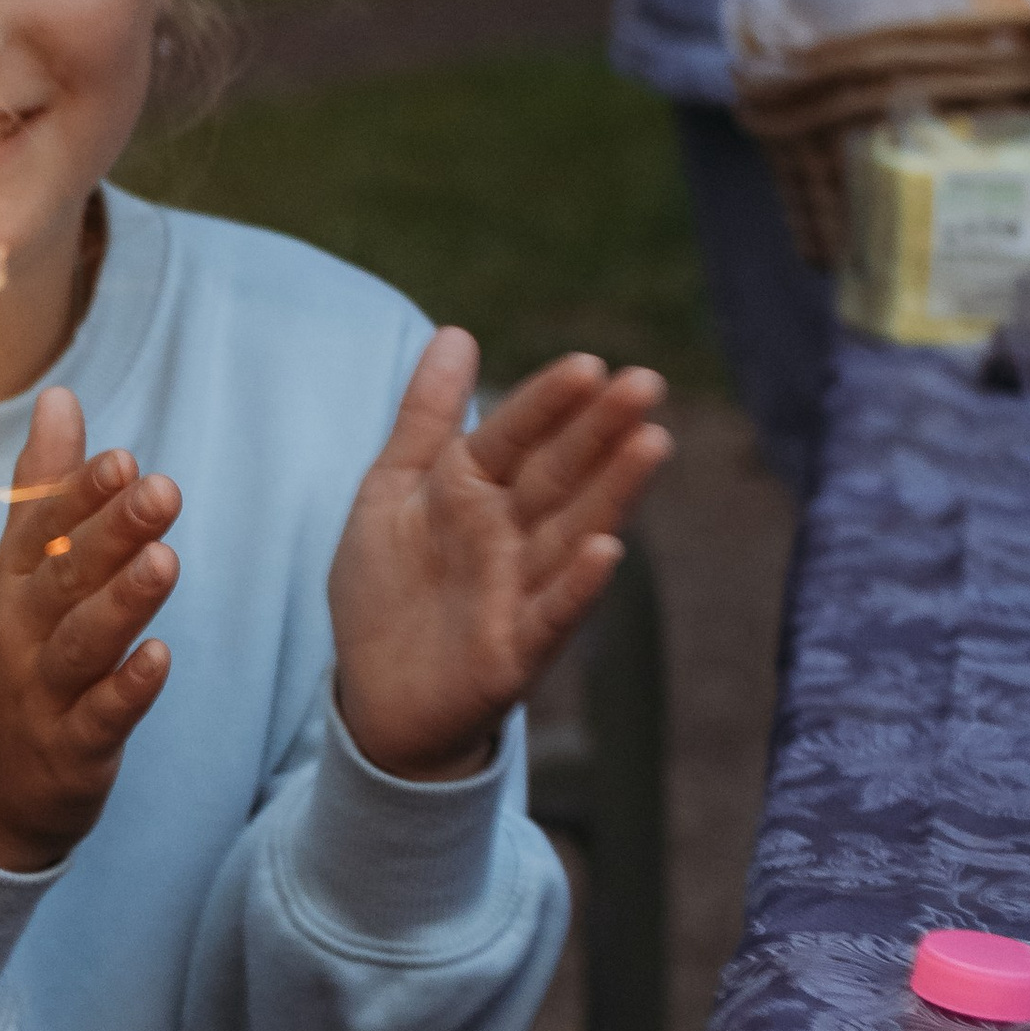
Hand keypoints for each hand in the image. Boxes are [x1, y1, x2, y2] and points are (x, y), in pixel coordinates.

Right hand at [0, 390, 177, 872]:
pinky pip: (98, 719)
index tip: (121, 459)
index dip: (79, 496)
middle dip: (111, 533)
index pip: (41, 531)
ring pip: (81, 644)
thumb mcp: (17, 575)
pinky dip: (126, 690)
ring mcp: (42, 695)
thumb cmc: (13, 666)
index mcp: (11, 587)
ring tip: (165, 562)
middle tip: (160, 490)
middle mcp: (21, 634)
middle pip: (64, 577)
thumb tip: (62, 398)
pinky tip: (159, 659)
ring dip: (122, 603)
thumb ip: (44, 488)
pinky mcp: (70, 752)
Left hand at [329, 334, 669, 783]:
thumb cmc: (388, 589)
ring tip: (651, 443)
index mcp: (472, 489)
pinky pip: (551, 612)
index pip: (514, 434)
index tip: (588, 364)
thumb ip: (424, 418)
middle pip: (559, 474)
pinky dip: (578, 584)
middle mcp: (508, 533)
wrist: (377, 697)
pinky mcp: (517, 648)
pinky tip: (606, 549)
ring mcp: (519, 588)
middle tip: (645, 384)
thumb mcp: (391, 491)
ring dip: (612, 491)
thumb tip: (455, 333)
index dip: (547, 402)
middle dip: (599, 430)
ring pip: (571, 531)